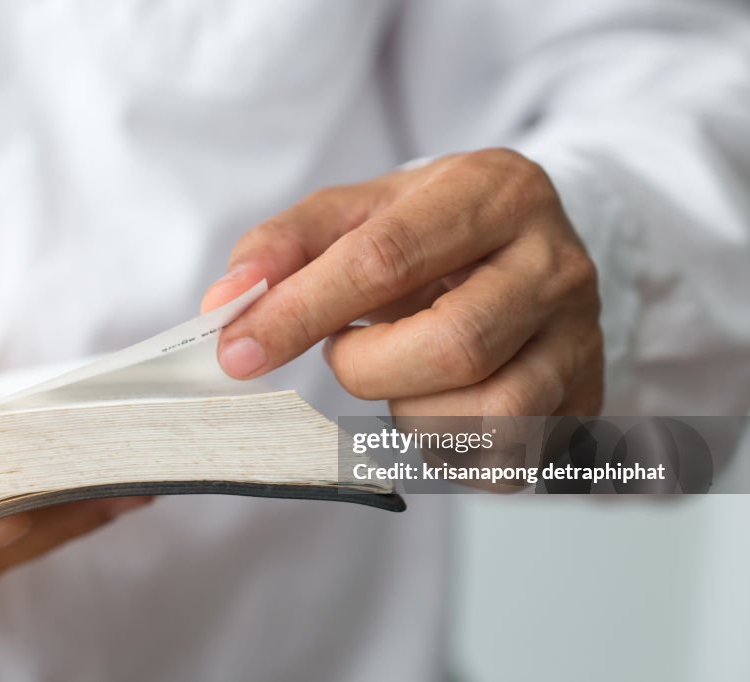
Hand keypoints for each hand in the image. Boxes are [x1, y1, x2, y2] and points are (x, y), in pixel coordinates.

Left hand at [203, 149, 602, 416]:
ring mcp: (581, 340)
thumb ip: (284, 247)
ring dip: (408, 414)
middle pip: (451, 347)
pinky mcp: (585, 403)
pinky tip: (438, 406)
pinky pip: (505, 459)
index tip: (239, 351)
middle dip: (365, 369)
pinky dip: (446, 449)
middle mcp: (556, 264)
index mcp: (495, 192)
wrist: (522, 249)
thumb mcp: (358, 212)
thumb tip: (226, 303)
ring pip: (486, 414)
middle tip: (344, 352)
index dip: (301, 311)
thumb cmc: (429, 233)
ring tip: (401, 373)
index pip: (387, 258)